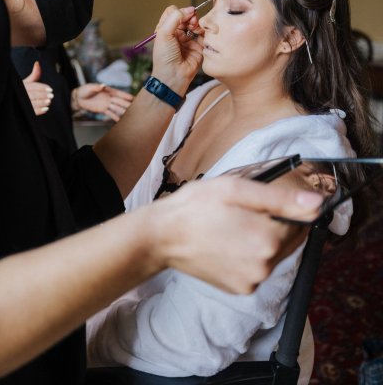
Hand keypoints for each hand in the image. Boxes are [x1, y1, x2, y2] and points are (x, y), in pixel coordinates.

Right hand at [23, 61, 53, 115]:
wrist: (13, 102)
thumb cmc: (23, 90)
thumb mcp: (27, 82)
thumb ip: (34, 74)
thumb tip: (37, 63)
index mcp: (22, 86)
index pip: (33, 86)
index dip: (42, 87)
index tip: (51, 89)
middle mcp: (20, 94)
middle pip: (33, 94)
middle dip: (43, 95)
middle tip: (52, 95)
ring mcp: (21, 103)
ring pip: (32, 103)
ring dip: (42, 102)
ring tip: (49, 101)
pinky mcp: (23, 111)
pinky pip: (31, 112)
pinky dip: (39, 110)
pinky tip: (46, 109)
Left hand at [71, 84, 132, 120]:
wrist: (78, 98)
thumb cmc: (83, 90)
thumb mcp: (89, 87)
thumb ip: (96, 87)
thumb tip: (103, 85)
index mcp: (107, 91)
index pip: (118, 93)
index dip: (126, 96)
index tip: (133, 98)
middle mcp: (109, 97)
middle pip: (120, 101)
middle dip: (128, 104)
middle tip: (137, 107)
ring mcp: (107, 104)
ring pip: (117, 108)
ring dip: (124, 111)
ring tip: (131, 115)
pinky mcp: (103, 109)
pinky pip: (111, 113)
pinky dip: (116, 117)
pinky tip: (121, 121)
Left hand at [151, 6, 203, 93]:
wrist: (173, 75)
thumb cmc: (164, 57)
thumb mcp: (164, 33)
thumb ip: (175, 17)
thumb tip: (189, 9)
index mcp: (166, 30)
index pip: (174, 13)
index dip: (180, 12)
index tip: (184, 15)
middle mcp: (177, 34)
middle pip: (186, 17)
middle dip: (190, 17)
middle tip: (191, 22)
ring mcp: (188, 40)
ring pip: (196, 24)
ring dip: (197, 24)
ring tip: (196, 28)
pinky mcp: (198, 47)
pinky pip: (204, 35)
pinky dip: (204, 32)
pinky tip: (201, 34)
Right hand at [152, 176, 322, 293]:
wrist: (162, 236)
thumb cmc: (196, 206)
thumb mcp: (236, 189)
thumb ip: (280, 198)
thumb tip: (316, 204)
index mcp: (268, 239)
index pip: (302, 221)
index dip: (285, 207)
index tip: (263, 201)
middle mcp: (265, 266)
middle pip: (289, 240)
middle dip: (275, 224)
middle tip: (243, 211)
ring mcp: (252, 281)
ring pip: (274, 254)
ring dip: (263, 239)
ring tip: (233, 225)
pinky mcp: (240, 289)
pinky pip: (258, 268)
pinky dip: (250, 255)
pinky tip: (228, 243)